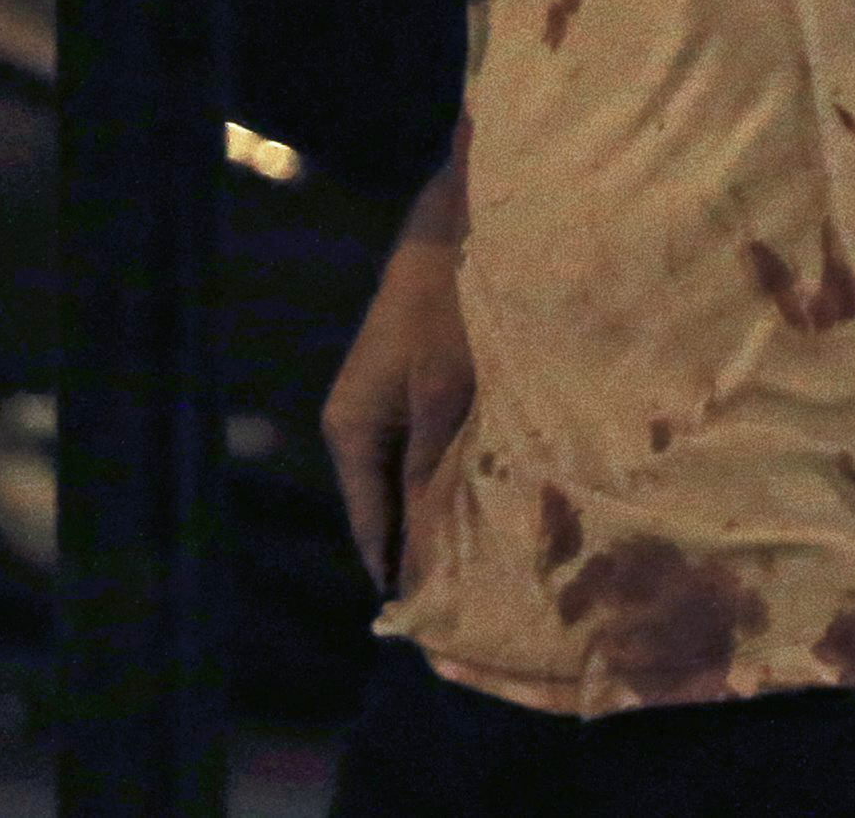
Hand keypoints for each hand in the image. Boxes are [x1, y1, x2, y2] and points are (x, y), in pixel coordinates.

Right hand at [321, 227, 474, 592]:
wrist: (461, 223)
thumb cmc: (451, 306)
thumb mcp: (445, 399)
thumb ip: (431, 478)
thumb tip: (421, 560)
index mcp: (351, 434)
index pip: (372, 534)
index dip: (407, 580)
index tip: (444, 631)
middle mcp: (359, 427)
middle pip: (392, 512)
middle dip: (434, 550)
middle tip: (489, 601)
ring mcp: (388, 406)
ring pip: (417, 482)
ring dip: (453, 512)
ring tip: (504, 560)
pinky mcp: (417, 388)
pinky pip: (433, 452)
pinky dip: (462, 475)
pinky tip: (503, 496)